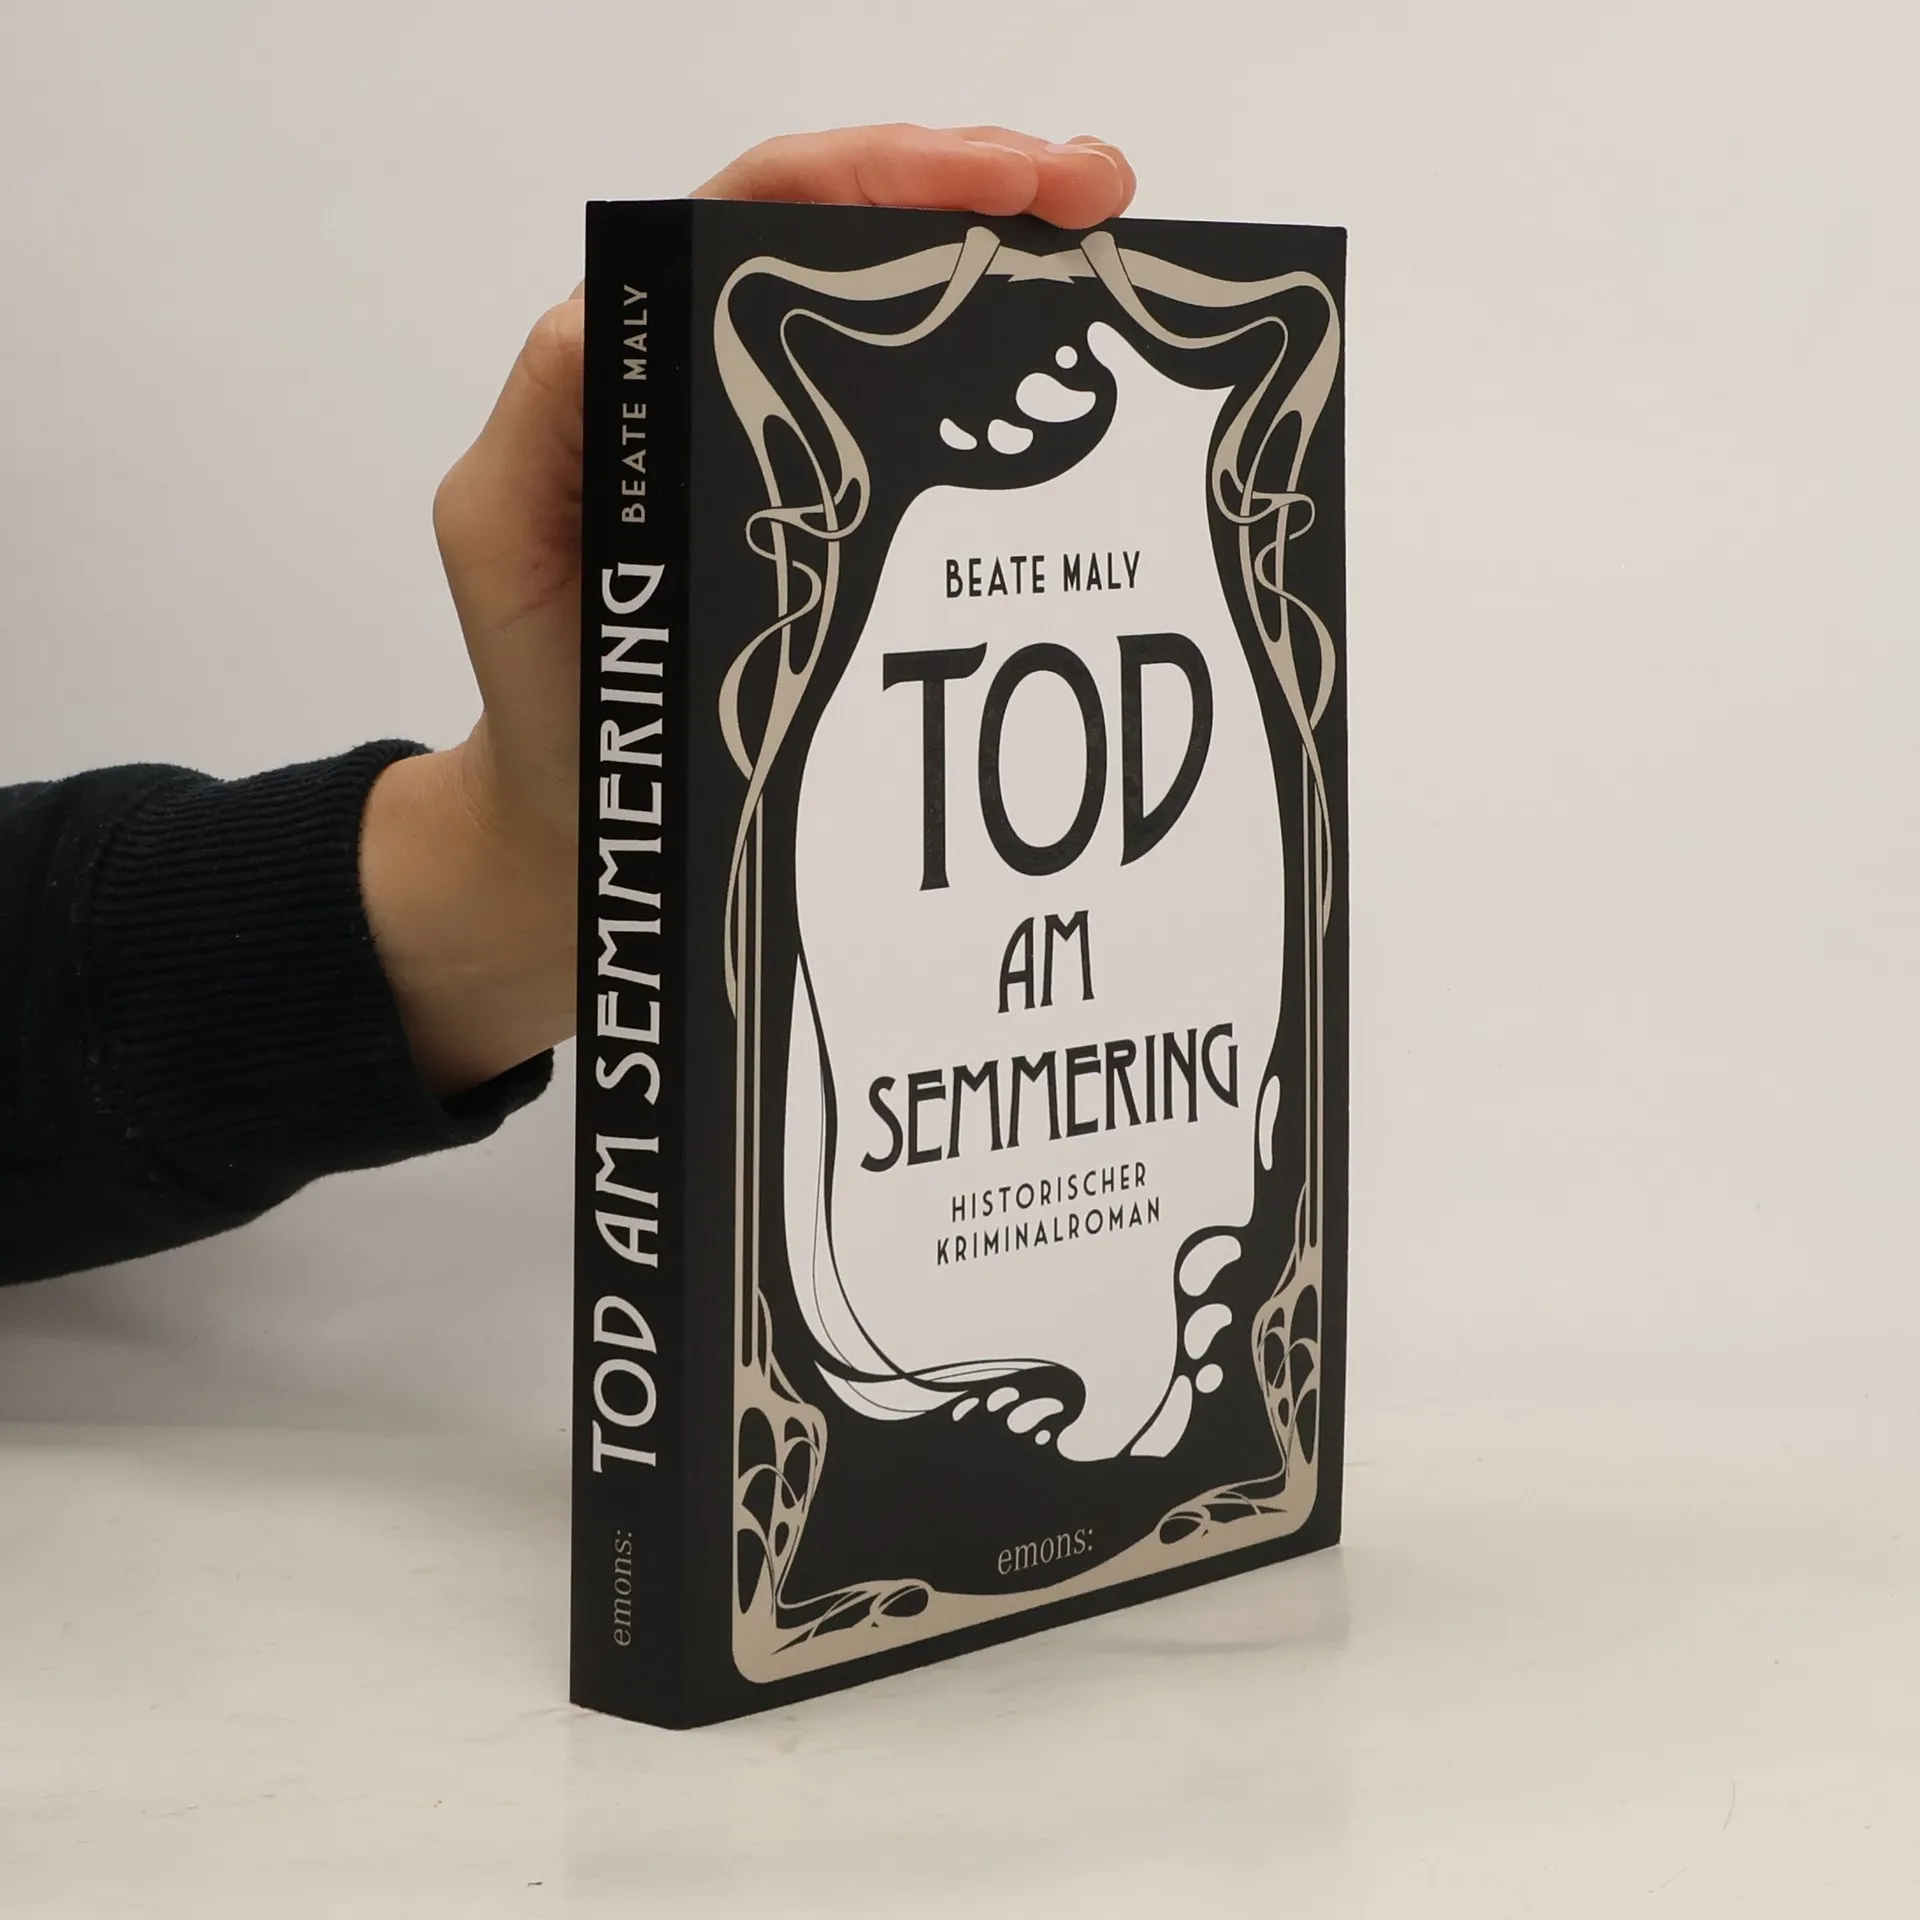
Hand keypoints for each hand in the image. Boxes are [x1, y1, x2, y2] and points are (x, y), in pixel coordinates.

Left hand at [363, 124, 1137, 1094]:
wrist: (594, 822)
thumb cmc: (550, 689)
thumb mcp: (506, 530)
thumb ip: (550, 415)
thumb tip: (612, 312)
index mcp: (650, 361)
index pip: (763, 215)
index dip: (877, 175)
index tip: (995, 184)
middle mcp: (733, 382)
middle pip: (860, 237)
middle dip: (977, 189)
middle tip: (1092, 191)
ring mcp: (803, 453)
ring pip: (910, 320)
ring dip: (1009, 268)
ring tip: (1105, 248)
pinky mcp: (852, 528)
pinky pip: (932, 431)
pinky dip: (1009, 384)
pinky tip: (1080, 379)